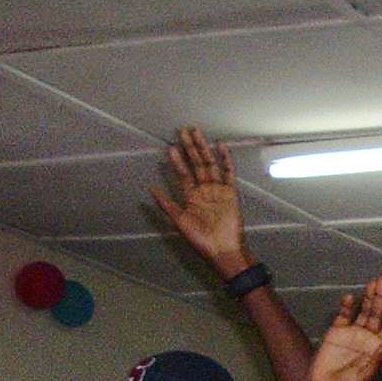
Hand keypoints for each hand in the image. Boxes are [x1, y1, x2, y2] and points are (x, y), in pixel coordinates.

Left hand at [149, 127, 249, 274]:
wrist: (222, 250)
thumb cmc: (200, 239)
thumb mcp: (179, 222)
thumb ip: (167, 205)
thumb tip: (151, 189)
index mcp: (190, 196)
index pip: (183, 174)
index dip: (177, 161)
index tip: (170, 147)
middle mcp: (203, 190)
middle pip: (195, 164)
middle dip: (189, 148)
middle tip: (182, 131)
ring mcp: (217, 190)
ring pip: (209, 164)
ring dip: (203, 149)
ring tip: (197, 133)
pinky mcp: (230, 193)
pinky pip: (228, 174)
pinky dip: (225, 160)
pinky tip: (220, 147)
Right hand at [309, 277, 381, 380]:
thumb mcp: (364, 377)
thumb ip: (375, 361)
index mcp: (379, 348)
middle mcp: (368, 338)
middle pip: (377, 314)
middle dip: (381, 298)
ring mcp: (352, 334)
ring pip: (362, 311)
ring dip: (367, 297)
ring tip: (372, 282)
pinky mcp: (336, 332)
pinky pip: (343, 316)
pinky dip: (346, 307)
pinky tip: (350, 298)